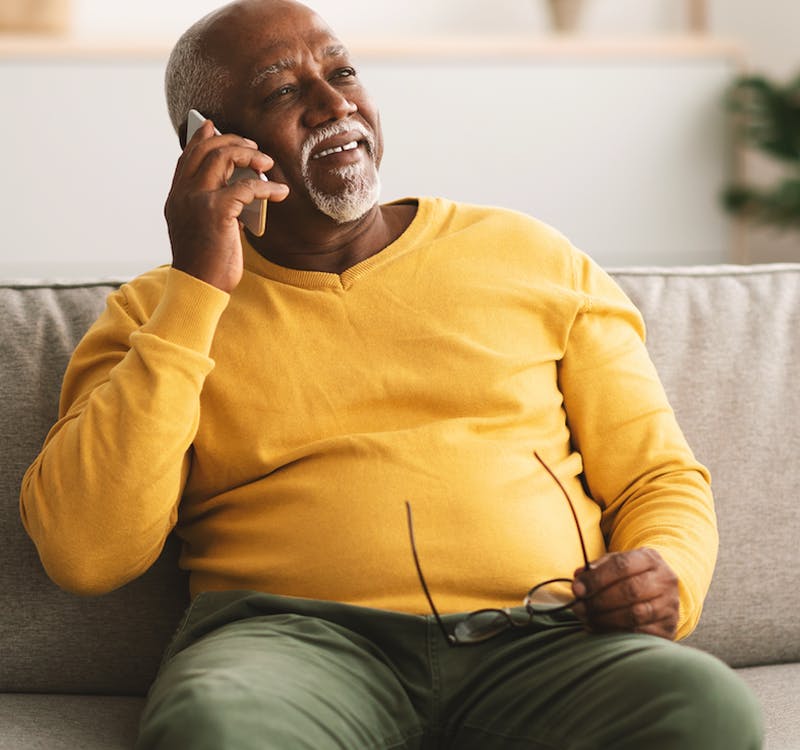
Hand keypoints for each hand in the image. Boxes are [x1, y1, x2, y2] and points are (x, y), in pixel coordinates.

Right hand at [164, 118, 288, 292]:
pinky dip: (267, 187)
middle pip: (206, 149)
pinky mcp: (216, 210)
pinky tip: (280, 193)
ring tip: (266, 163)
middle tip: (254, 149)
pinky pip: (247, 187)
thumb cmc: (206, 264)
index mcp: (176, 198)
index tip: (214, 126)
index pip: (187, 157)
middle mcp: (182, 194)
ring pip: (223, 157)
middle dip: (233, 142)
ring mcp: (196, 200)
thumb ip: (214, 207)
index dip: (201, 138)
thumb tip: (239, 191)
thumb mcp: (204, 230)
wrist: (199, 287)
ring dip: (249, 155)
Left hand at [571, 548, 679, 639]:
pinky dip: (616, 633)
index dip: (597, 578)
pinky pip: (640, 634)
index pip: (622, 565)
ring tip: (586, 619)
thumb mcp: (616, 563)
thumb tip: (579, 578)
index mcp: (650, 558)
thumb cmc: (631, 575)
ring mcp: (670, 606)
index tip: (577, 589)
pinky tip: (599, 629)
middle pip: (630, 590)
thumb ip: (597, 568)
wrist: (661, 591)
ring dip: (605, 619)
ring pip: (635, 614)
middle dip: (599, 601)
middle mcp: (665, 581)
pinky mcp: (669, 628)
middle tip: (578, 607)